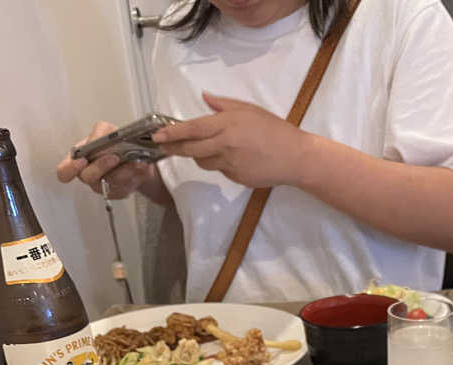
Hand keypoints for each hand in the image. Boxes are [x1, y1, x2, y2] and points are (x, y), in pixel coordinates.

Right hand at [56, 121, 157, 198]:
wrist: (134, 154)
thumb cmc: (112, 142)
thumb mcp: (104, 130)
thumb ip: (99, 132)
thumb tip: (99, 141)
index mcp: (77, 160)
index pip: (63, 172)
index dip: (70, 169)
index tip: (82, 161)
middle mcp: (88, 176)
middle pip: (88, 177)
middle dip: (101, 165)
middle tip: (114, 156)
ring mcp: (104, 186)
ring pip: (112, 182)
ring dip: (124, 170)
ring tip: (134, 160)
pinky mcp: (120, 192)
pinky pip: (127, 186)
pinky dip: (135, 174)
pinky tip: (141, 165)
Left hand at [151, 93, 309, 187]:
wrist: (294, 157)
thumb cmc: (274, 130)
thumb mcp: (249, 109)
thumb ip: (224, 104)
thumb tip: (204, 98)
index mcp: (227, 125)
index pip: (192, 129)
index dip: (172, 133)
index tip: (157, 136)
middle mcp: (225, 145)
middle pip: (191, 149)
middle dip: (175, 148)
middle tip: (164, 146)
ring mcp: (230, 164)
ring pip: (203, 161)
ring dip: (198, 155)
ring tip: (205, 147)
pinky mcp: (236, 178)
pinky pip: (219, 170)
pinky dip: (218, 163)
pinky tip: (232, 157)